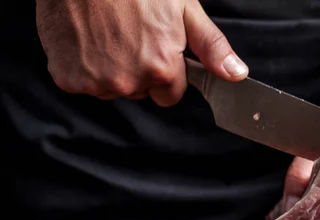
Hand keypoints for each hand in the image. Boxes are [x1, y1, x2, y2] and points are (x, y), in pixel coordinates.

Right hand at [36, 0, 247, 105]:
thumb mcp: (183, 8)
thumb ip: (210, 46)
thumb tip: (236, 73)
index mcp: (161, 68)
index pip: (170, 95)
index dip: (166, 73)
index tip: (155, 50)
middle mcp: (129, 82)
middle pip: (141, 92)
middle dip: (139, 71)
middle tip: (129, 35)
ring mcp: (96, 82)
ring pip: (111, 89)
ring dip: (110, 69)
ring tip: (106, 32)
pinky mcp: (68, 78)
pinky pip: (82, 83)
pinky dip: (82, 66)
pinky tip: (85, 38)